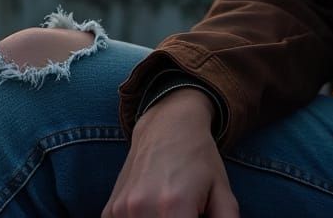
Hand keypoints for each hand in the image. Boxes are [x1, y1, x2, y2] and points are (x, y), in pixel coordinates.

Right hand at [102, 88, 239, 217]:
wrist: (168, 124)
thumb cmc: (199, 159)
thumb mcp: (222, 191)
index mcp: (175, 207)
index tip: (195, 216)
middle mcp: (142, 208)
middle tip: (185, 211)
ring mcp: (122, 210)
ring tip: (169, 210)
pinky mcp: (110, 210)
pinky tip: (152, 208)